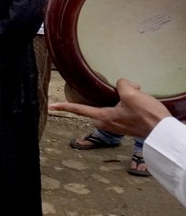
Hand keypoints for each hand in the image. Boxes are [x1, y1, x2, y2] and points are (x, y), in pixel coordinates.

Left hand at [51, 78, 170, 139]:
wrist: (163, 130)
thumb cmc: (146, 115)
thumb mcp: (132, 94)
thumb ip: (122, 84)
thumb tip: (124, 84)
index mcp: (103, 117)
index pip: (80, 109)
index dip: (65, 107)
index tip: (52, 106)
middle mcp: (107, 124)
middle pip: (96, 108)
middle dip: (103, 99)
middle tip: (121, 92)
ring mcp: (117, 126)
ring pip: (110, 109)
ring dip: (119, 101)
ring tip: (136, 96)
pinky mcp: (126, 126)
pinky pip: (121, 112)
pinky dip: (128, 105)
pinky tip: (140, 103)